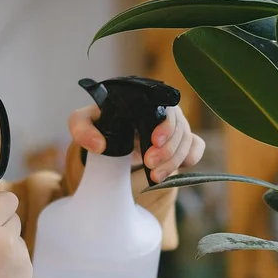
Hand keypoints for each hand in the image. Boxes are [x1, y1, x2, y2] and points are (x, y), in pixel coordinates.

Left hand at [69, 104, 204, 182]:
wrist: (110, 135)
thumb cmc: (99, 123)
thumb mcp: (83, 122)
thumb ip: (82, 129)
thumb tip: (99, 145)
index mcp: (146, 101)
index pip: (166, 109)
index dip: (165, 127)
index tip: (154, 142)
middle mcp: (164, 111)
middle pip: (180, 128)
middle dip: (168, 150)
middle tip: (149, 164)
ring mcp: (174, 126)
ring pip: (188, 141)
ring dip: (174, 161)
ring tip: (156, 176)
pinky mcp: (179, 142)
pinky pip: (196, 147)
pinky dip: (190, 159)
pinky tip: (174, 171)